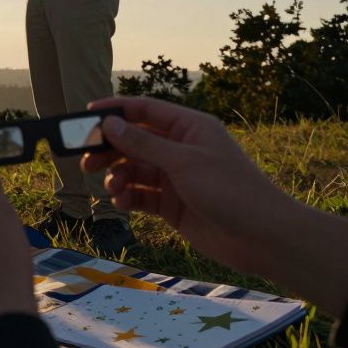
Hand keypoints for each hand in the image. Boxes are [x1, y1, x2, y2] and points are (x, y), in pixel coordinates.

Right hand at [81, 97, 300, 271]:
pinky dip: (129, 196)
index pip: (145, 110)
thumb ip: (144, 143)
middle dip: (110, 150)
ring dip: (118, 176)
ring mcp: (177, 178)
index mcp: (189, 128)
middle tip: (86, 161)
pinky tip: (122, 202)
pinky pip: (142, 195)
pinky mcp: (173, 205)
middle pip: (135, 141)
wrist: (262, 237)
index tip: (85, 116)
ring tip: (112, 187)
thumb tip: (110, 124)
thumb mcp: (184, 162)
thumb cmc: (230, 190)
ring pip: (135, 170)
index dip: (115, 111)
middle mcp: (181, 149)